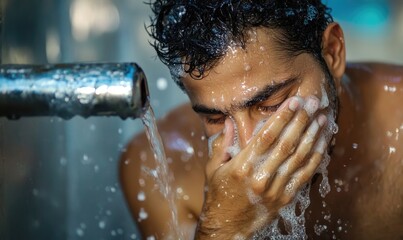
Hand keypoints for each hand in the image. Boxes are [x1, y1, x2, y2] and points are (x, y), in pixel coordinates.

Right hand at [195, 96, 327, 238]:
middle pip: (286, 143)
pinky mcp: (285, 198)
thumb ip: (222, 144)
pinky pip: (304, 174)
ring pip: (299, 157)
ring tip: (321, 118)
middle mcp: (260, 177)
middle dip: (301, 120)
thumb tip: (229, 121)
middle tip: (312, 102)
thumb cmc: (218, 196)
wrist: (227, 228)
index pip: (266, 136)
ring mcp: (275, 188)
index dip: (281, 117)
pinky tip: (322, 142)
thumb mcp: (213, 169)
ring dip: (312, 135)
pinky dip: (315, 157)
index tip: (293, 101)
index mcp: (242, 166)